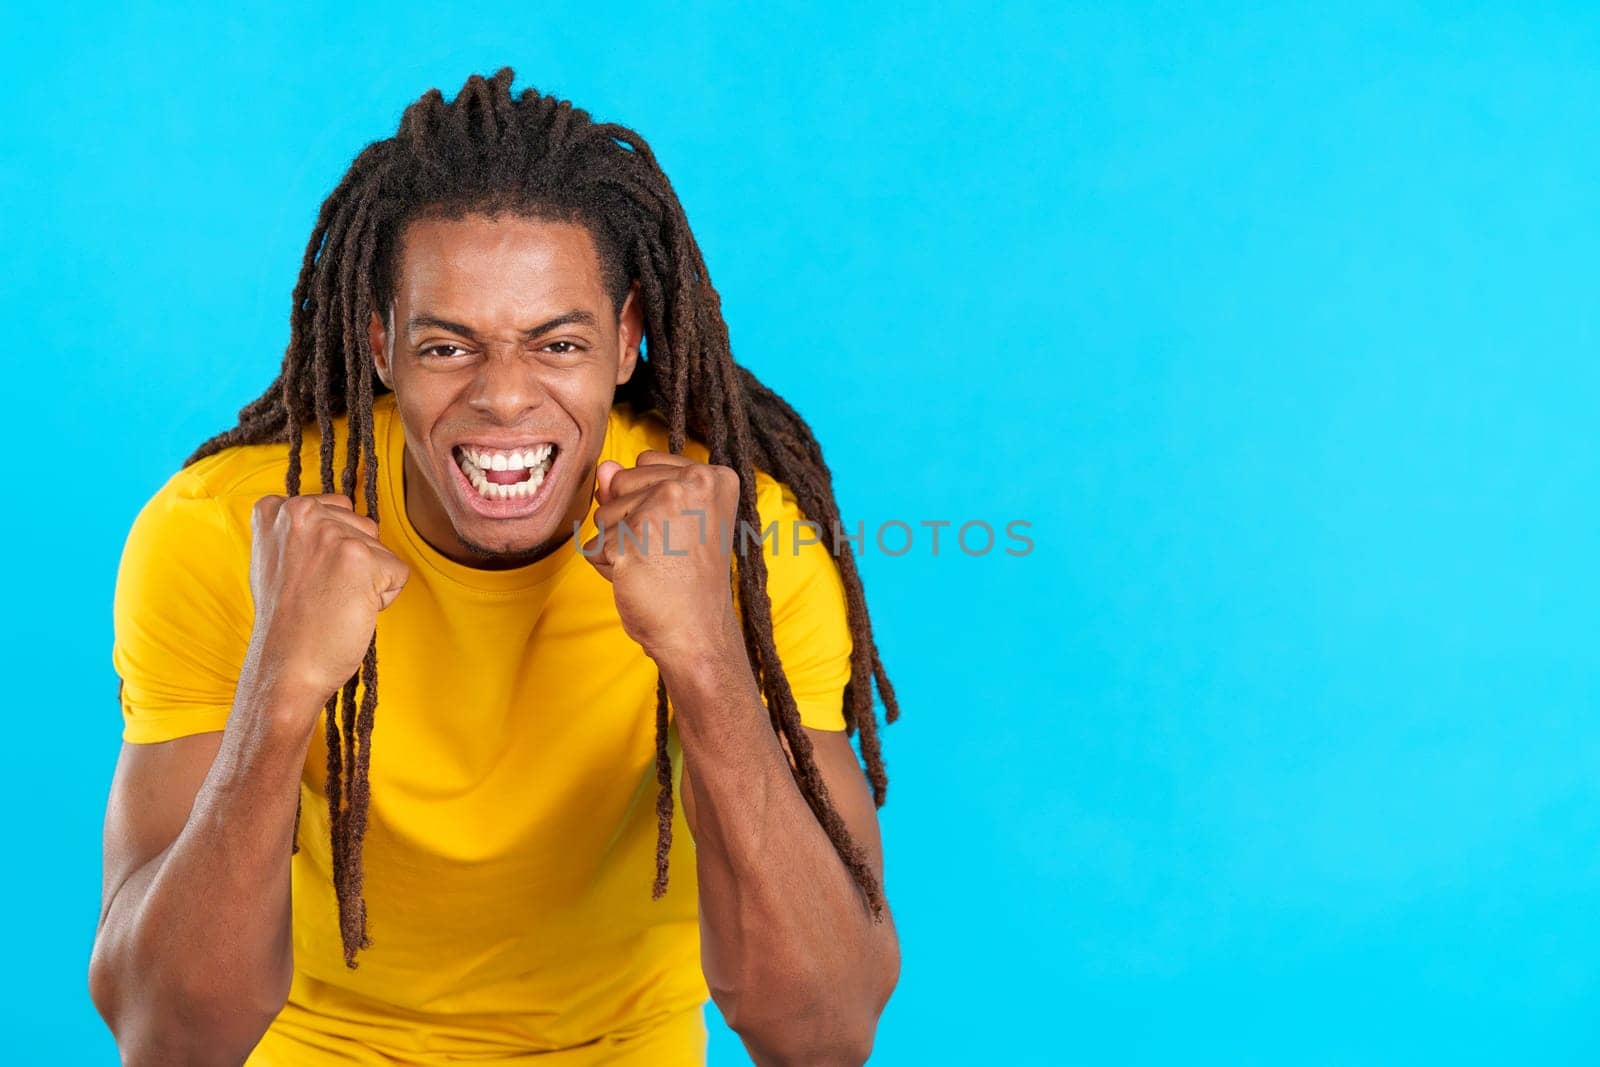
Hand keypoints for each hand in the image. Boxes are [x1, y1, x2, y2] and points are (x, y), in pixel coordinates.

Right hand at [244, 494, 410, 713]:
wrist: (285, 668)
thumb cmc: (286, 623)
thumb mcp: (277, 560)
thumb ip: (304, 532)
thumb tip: (342, 514)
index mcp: (276, 509)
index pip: (338, 510)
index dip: (332, 552)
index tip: (306, 579)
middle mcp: (300, 512)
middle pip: (363, 527)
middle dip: (353, 563)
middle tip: (320, 594)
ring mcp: (330, 533)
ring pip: (381, 550)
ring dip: (368, 580)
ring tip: (332, 602)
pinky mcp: (359, 557)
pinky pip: (398, 574)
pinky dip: (383, 598)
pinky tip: (349, 612)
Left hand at [582, 451, 740, 662]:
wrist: (698, 631)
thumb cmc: (689, 580)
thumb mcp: (670, 521)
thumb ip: (636, 487)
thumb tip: (604, 468)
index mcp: (713, 476)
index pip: (646, 463)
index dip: (649, 500)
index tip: (679, 531)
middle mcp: (693, 483)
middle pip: (621, 484)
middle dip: (629, 520)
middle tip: (666, 552)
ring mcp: (662, 508)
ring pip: (603, 513)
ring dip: (617, 543)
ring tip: (654, 565)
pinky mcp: (633, 538)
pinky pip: (594, 544)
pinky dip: (607, 567)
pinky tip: (638, 579)